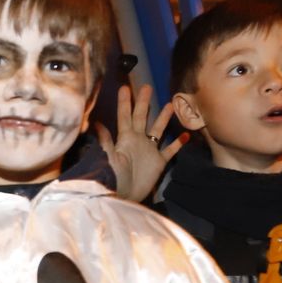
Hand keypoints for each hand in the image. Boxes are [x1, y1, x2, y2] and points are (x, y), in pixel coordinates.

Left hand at [97, 83, 185, 203]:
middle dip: (144, 102)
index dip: (125, 102)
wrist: (122, 196)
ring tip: (171, 104)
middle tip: (147, 87)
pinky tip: (185, 134)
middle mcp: (137, 141)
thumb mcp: (108, 157)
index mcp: (125, 138)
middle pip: (141, 117)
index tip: (125, 87)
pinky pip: (170, 150)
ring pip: (158, 130)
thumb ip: (105, 141)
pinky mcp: (158, 163)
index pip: (124, 115)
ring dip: (163, 118)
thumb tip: (95, 123)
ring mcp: (149, 151)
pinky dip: (178, 143)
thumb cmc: (113, 177)